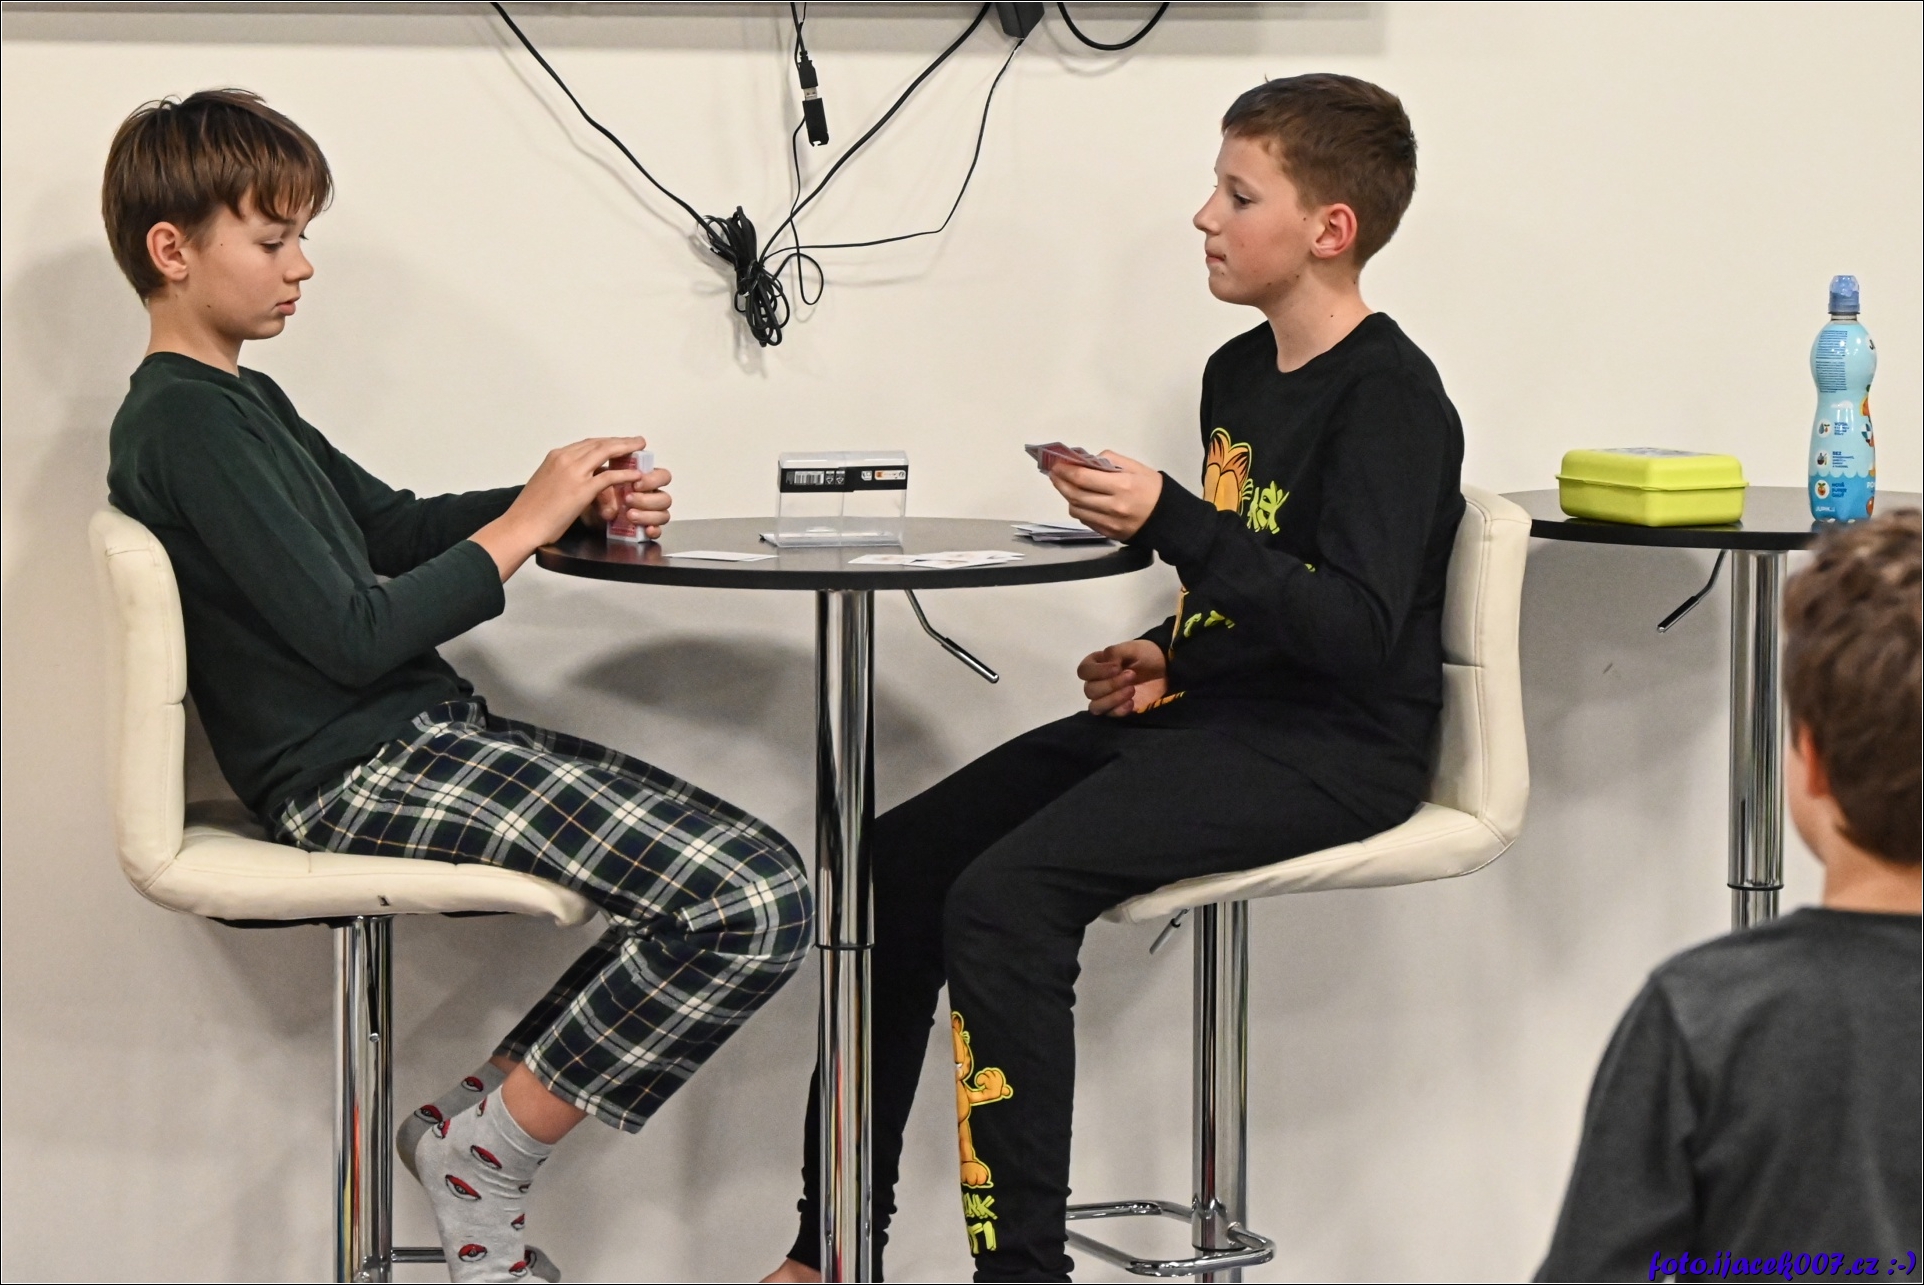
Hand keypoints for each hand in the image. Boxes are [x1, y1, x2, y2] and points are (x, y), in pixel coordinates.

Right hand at [473, 437, 649, 580]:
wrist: (521, 526)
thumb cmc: (530, 512)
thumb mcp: (546, 484)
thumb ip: (562, 477)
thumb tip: (575, 480)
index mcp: (555, 457)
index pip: (586, 444)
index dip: (606, 442)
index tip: (619, 443)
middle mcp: (564, 459)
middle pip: (599, 443)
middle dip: (620, 441)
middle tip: (636, 441)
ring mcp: (573, 473)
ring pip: (606, 452)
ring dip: (626, 449)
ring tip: (641, 448)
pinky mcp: (581, 490)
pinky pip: (609, 477)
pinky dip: (625, 474)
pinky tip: (636, 475)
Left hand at [583, 465, 673, 538]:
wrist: (588, 511)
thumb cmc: (598, 493)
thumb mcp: (598, 482)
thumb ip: (605, 487)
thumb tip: (612, 508)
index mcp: (645, 481)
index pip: (663, 477)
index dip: (653, 480)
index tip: (636, 483)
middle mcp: (652, 497)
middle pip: (665, 498)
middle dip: (647, 500)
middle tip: (627, 499)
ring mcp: (651, 514)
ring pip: (663, 515)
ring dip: (648, 515)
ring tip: (629, 515)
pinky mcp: (646, 529)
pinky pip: (658, 531)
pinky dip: (654, 531)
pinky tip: (646, 530)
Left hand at [1048, 451, 1162, 539]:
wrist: (1169, 518)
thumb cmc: (1153, 489)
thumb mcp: (1136, 467)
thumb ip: (1110, 460)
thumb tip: (1087, 460)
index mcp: (1121, 486)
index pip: (1083, 478)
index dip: (1065, 471)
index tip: (1056, 464)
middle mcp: (1113, 506)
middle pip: (1075, 495)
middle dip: (1060, 483)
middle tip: (1054, 473)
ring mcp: (1110, 522)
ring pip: (1076, 510)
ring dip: (1066, 496)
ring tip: (1064, 485)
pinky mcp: (1109, 533)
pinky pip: (1086, 520)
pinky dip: (1078, 508)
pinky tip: (1079, 499)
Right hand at [1077, 639, 1167, 716]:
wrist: (1165, 669)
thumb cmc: (1145, 655)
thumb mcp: (1133, 648)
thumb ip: (1116, 652)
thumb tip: (1107, 662)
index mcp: (1097, 664)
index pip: (1083, 671)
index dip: (1097, 671)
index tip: (1117, 667)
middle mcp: (1097, 682)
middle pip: (1089, 690)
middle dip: (1110, 684)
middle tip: (1131, 676)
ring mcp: (1106, 698)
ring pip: (1095, 706)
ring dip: (1112, 699)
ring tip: (1132, 690)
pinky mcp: (1117, 709)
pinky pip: (1110, 715)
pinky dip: (1119, 710)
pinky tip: (1132, 703)